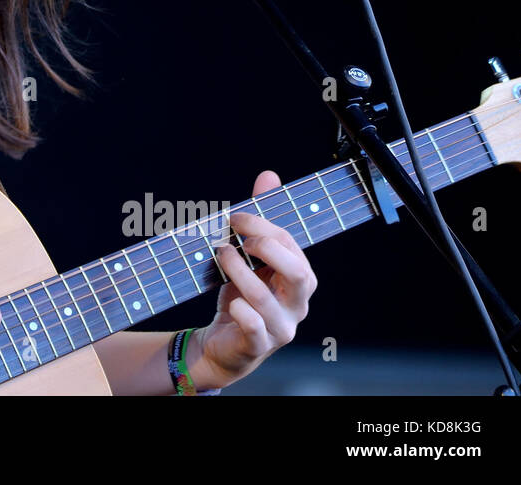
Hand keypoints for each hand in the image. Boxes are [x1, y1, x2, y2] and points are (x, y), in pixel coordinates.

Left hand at [191, 170, 317, 389]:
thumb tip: (269, 176)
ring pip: (265, 298)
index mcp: (299, 278)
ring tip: (220, 256)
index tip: (234, 216)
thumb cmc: (242, 296)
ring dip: (238, 271)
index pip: (291, 245)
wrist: (225, 344)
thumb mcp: (251, 257)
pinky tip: (229, 302)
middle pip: (297, 272)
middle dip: (265, 247)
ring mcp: (280, 327)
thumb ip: (261, 220)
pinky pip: (254, 326)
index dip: (262, 225)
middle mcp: (297, 303)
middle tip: (234, 237)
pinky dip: (240, 311)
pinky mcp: (258, 344)